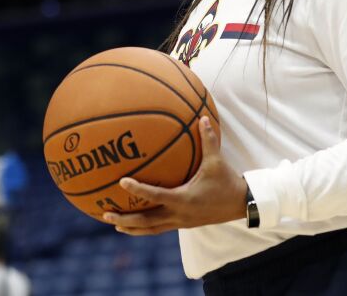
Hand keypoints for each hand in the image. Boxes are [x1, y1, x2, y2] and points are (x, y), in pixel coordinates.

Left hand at [104, 116, 246, 235]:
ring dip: (131, 227)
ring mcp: (180, 222)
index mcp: (184, 199)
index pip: (155, 195)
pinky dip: (144, 226)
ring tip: (113, 224)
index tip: (121, 182)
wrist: (241, 205)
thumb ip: (208, 140)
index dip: (138, 190)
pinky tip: (133, 221)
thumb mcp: (217, 162)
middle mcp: (178, 214)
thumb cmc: (227, 182)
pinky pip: (158, 227)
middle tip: (105, 213)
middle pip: (145, 221)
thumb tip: (202, 117)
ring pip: (150, 229)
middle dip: (124, 220)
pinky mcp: (182, 224)